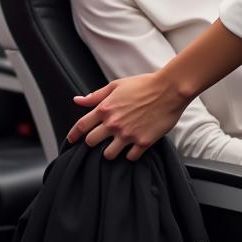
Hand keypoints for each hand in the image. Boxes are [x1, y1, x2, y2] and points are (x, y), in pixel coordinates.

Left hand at [67, 72, 188, 160]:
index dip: (73, 135)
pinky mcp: (143, 142)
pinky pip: (130, 157)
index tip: (71, 140)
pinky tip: (132, 148)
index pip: (81, 126)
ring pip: (108, 155)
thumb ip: (96, 95)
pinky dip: (130, 154)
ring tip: (115, 147)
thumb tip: (78, 100)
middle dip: (92, 143)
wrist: (169, 89)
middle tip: (99, 141)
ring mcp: (128, 134)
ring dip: (110, 152)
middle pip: (91, 142)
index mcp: (106, 108)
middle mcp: (114, 123)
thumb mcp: (116, 85)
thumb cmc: (144, 84)